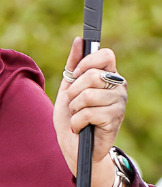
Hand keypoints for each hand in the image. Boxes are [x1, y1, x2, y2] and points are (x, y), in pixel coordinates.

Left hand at [53, 37, 127, 186]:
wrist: (73, 146)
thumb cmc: (71, 116)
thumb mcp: (67, 88)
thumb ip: (72, 65)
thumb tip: (79, 40)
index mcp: (108, 75)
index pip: (105, 55)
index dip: (86, 63)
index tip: (74, 76)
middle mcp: (118, 86)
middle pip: (92, 75)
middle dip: (73, 92)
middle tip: (74, 104)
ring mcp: (118, 103)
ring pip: (87, 95)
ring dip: (74, 109)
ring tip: (78, 117)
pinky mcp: (114, 119)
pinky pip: (87, 113)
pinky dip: (76, 123)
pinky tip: (81, 127)